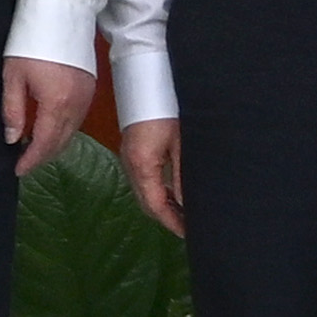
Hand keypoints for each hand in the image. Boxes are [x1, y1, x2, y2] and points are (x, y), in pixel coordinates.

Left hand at [1, 53, 95, 172]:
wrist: (61, 13)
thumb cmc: (31, 41)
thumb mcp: (13, 76)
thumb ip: (13, 110)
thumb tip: (12, 138)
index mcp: (56, 104)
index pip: (44, 143)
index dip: (31, 160)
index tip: (18, 170)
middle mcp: (76, 105)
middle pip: (60, 143)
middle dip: (42, 157)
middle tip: (24, 164)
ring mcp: (86, 98)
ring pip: (71, 134)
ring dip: (54, 146)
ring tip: (33, 151)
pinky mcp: (90, 90)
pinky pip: (77, 122)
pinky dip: (64, 133)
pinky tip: (49, 131)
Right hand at [117, 117, 185, 236]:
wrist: (146, 84)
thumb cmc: (166, 109)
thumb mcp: (180, 144)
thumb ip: (181, 176)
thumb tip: (185, 203)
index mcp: (143, 166)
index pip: (155, 206)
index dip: (171, 222)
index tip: (187, 233)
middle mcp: (131, 166)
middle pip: (146, 204)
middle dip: (166, 218)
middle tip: (188, 227)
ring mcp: (128, 159)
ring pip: (143, 194)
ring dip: (161, 206)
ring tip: (183, 213)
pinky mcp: (131, 153)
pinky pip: (142, 182)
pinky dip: (156, 193)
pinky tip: (171, 194)